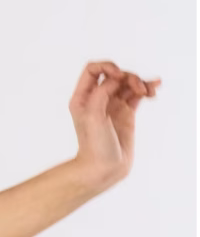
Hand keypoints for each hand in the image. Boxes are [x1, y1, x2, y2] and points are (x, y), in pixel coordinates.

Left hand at [69, 59, 160, 190]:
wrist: (104, 168)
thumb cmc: (94, 146)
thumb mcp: (93, 115)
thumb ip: (102, 92)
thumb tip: (117, 80)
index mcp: (83, 97)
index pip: (93, 70)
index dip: (108, 67)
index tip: (119, 77)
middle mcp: (97, 99)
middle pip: (115, 75)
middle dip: (129, 77)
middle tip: (138, 88)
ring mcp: (112, 106)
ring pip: (128, 84)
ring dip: (140, 82)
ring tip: (149, 91)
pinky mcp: (126, 113)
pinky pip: (137, 95)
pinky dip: (146, 89)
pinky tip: (154, 88)